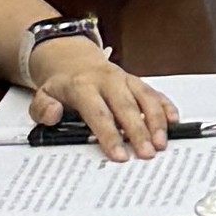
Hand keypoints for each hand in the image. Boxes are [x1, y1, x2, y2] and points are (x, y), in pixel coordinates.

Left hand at [23, 40, 173, 162]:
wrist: (73, 61)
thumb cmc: (63, 86)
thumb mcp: (42, 95)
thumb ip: (42, 108)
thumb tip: (53, 115)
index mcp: (83, 86)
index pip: (98, 112)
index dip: (110, 135)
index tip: (119, 155)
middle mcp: (107, 80)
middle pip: (127, 107)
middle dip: (138, 132)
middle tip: (147, 153)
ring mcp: (125, 80)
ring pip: (146, 98)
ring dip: (156, 121)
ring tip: (161, 143)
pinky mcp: (137, 82)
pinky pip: (155, 93)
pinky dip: (166, 106)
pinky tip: (174, 122)